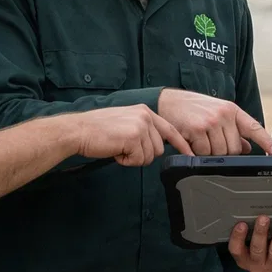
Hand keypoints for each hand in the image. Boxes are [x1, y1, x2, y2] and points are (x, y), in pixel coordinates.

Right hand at [72, 105, 187, 164]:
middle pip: (159, 149)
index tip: (191, 154)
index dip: (181, 144)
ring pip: (149, 156)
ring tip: (118, 147)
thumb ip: (143, 129)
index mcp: (144, 111)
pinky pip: (138, 160)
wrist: (80, 130)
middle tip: (124, 148)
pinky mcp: (134, 137)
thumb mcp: (126, 122)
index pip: (170, 129)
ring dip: (133, 158)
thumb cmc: (98, 130)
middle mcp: (145, 116)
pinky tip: (115, 150)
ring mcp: (140, 126)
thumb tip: (157, 145)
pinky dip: (126, 161)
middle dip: (142, 154)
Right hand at [157, 88, 271, 156]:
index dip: (266, 141)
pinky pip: (204, 153)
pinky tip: (192, 141)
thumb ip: (233, 130)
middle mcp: (224, 114)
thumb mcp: (216, 114)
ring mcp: (211, 121)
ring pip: (220, 153)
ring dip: (209, 153)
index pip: (253, 127)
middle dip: (224, 151)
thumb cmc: (193, 108)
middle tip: (210, 141)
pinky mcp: (198, 130)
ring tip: (200, 139)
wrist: (169, 101)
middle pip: (235, 148)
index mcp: (232, 110)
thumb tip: (247, 147)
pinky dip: (197, 152)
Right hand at [228, 214, 271, 271]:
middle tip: (263, 218)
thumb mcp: (253, 245)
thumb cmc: (266, 250)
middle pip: (257, 249)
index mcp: (245, 259)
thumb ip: (251, 233)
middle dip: (260, 233)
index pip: (236, 249)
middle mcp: (258, 265)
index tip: (241, 224)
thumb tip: (252, 211)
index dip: (237, 237)